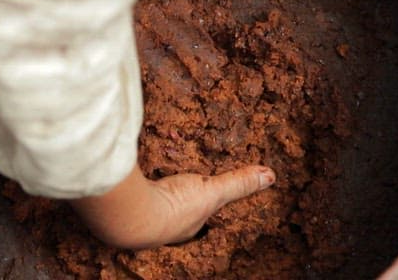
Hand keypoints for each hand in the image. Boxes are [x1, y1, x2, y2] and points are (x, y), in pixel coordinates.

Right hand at [70, 163, 274, 248]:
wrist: (132, 212)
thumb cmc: (174, 208)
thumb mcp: (214, 192)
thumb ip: (238, 183)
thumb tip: (270, 176)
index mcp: (188, 227)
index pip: (200, 217)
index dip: (203, 204)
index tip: (204, 192)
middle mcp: (166, 227)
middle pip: (176, 209)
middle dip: (178, 196)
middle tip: (182, 183)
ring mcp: (145, 215)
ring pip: (156, 201)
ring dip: (158, 189)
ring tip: (161, 173)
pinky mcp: (127, 201)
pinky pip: (138, 189)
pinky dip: (140, 180)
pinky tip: (138, 168)